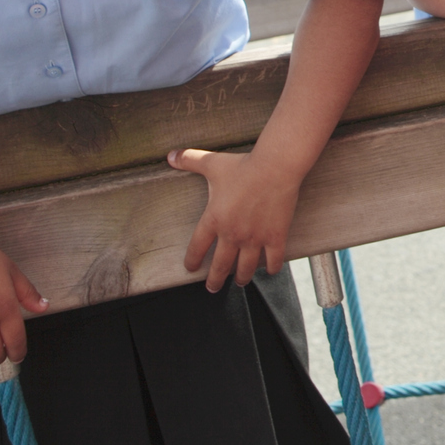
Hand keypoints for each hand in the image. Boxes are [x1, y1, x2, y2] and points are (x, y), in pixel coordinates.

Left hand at [169, 147, 300, 290]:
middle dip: (215, 281)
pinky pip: (273, 260)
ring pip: (245, 269)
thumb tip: (169, 156)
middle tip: (212, 288)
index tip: (191, 269)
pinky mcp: (275, 237)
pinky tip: (270, 270)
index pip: (197, 248)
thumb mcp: (212, 163)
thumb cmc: (243, 166)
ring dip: (241, 278)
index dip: (192, 261)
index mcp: (213, 220)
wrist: (275, 167)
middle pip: (220, 267)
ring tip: (240, 282)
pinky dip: (271, 268)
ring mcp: (254, 238)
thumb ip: (189, 160)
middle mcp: (232, 234)